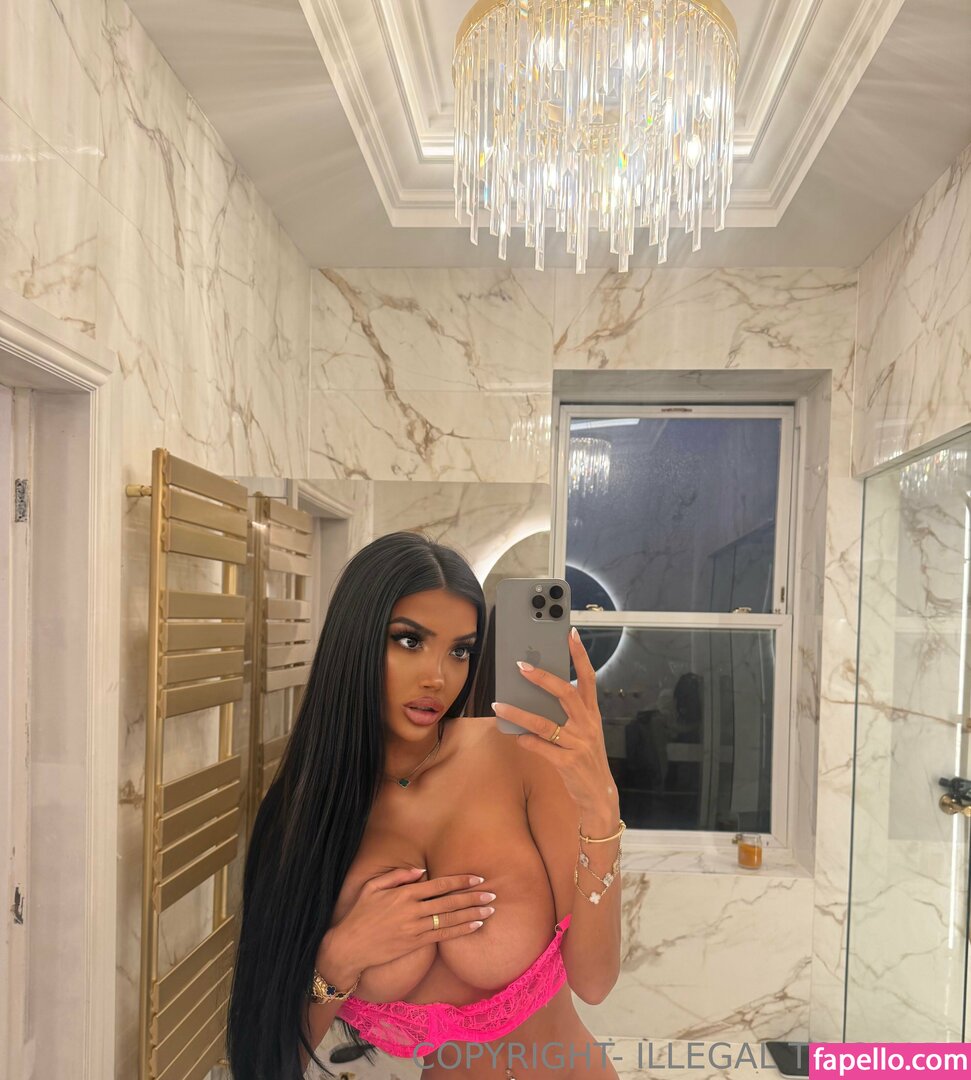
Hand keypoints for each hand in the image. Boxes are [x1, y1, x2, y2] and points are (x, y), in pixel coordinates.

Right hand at [318, 867, 496, 982]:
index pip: (439, 884)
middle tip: (492, 894)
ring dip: (472, 913)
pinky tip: (475, 926)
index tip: (477, 879)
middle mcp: (412, 909)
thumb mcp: (372, 887)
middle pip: (449, 901)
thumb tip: (421, 871)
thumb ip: (397, 876)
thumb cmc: (359, 914)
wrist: (349, 947)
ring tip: (490, 910)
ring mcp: (414, 928)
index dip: (460, 881)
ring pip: (450, 918)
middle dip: (473, 897)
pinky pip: (443, 936)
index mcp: (404, 893)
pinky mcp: (414, 944)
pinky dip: (461, 930)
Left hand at [492, 626, 615, 812]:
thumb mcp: (584, 732)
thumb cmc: (585, 758)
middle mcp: (587, 725)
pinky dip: (526, 740)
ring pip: (545, 723)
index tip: (570, 633)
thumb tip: (535, 694)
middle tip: (521, 665)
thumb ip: (566, 714)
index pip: (588, 678)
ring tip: (499, 704)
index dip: (580, 655)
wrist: (599, 796)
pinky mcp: (567, 763)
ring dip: (519, 713)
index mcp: (592, 714)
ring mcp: (578, 744)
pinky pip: (541, 747)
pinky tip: (515, 736)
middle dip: (543, 678)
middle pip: (566, 694)